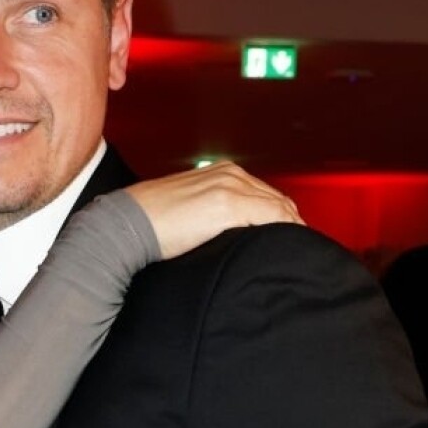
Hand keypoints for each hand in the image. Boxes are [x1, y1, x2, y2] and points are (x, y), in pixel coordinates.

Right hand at [127, 162, 300, 262]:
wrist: (127, 224)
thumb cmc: (152, 225)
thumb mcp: (190, 211)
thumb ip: (214, 215)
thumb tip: (232, 237)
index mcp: (223, 173)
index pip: (265, 196)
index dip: (282, 219)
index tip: (290, 240)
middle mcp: (231, 174)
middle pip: (278, 200)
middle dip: (291, 225)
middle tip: (300, 251)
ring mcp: (231, 187)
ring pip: (279, 208)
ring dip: (291, 230)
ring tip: (298, 254)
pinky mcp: (228, 205)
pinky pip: (271, 217)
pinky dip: (284, 232)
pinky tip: (287, 250)